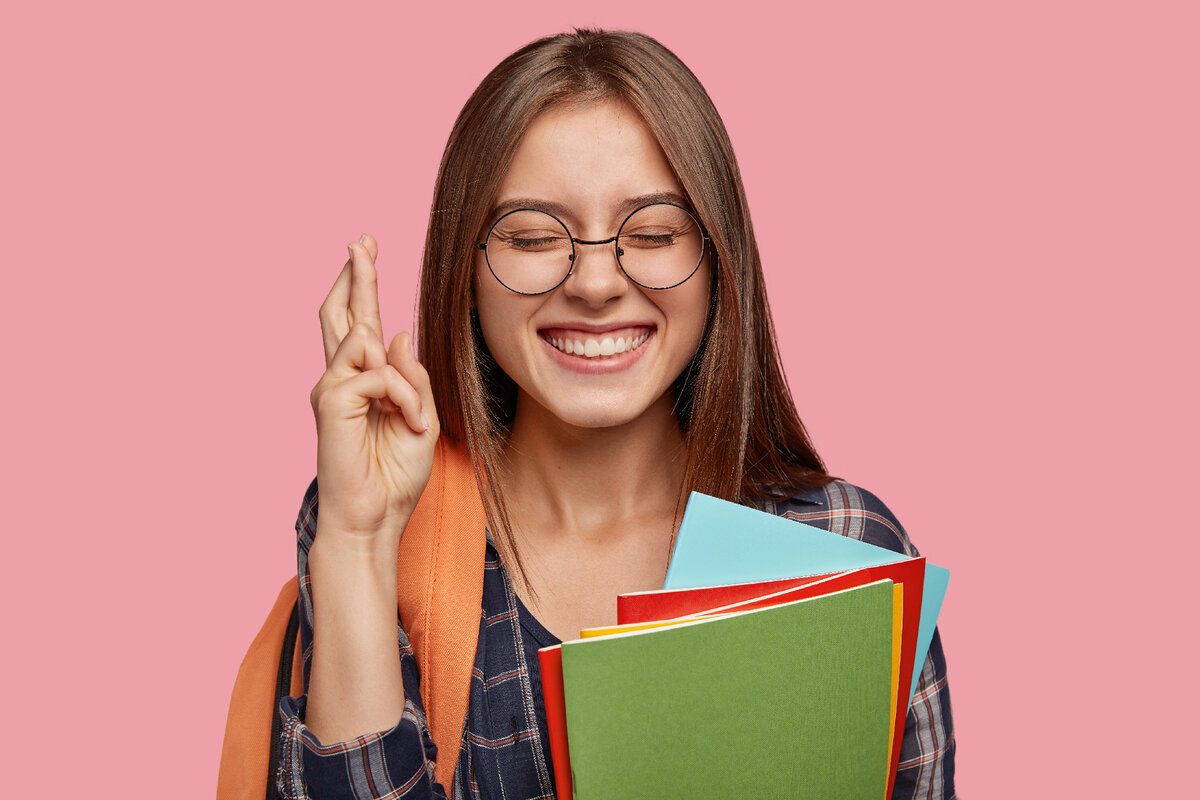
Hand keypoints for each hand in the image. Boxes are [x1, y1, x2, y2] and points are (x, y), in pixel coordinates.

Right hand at [309, 234, 439, 552]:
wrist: (375, 519)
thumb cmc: (395, 476)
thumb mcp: (421, 418)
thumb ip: (412, 376)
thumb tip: (396, 333)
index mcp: (363, 383)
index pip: (359, 322)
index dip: (361, 284)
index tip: (365, 249)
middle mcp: (341, 380)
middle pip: (341, 314)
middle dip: (355, 275)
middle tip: (361, 240)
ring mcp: (331, 388)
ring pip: (368, 343)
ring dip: (405, 383)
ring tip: (412, 420)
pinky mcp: (331, 400)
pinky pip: (378, 375)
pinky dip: (403, 398)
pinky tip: (406, 424)